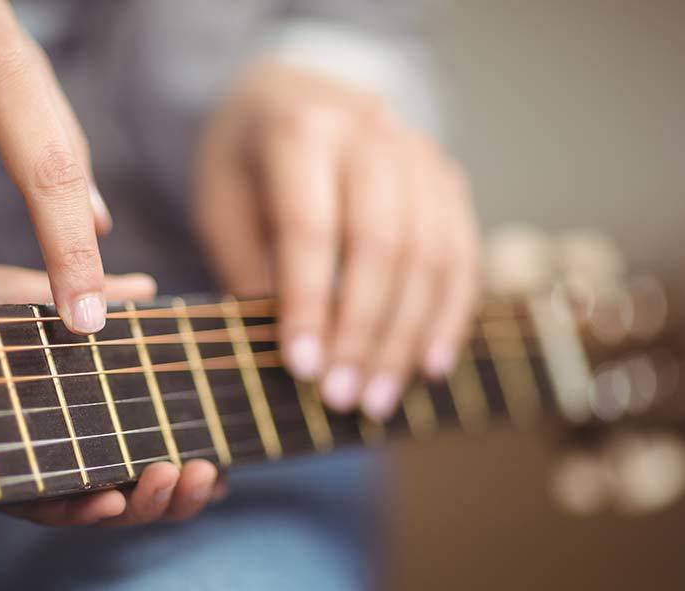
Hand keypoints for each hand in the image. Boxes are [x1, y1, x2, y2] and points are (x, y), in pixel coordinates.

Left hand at [0, 262, 225, 525]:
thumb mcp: (28, 298)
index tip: (218, 455)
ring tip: (169, 477)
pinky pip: (44, 508)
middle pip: (131, 483)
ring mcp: (25, 464)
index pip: (139, 441)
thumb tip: (149, 287)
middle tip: (203, 470)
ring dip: (142, 504)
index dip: (182, 456)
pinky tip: (108, 499)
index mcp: (71, 407)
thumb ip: (90, 299)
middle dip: (175, 489)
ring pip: (97, 505)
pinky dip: (81, 510)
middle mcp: (54, 442)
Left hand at [195, 62, 479, 420]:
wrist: (291, 96)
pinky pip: (461, 255)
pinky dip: (448, 316)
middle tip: (340, 397)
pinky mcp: (448, 180)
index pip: (311, 226)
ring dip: (405, 337)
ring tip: (376, 399)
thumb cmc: (246, 165)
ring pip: (429, 255)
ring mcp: (418, 153)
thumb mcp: (223, 207)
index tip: (300, 367)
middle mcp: (370, 132)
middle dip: (361, 331)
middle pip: (380, 243)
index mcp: (300, 130)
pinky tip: (428, 366)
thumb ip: (252, 270)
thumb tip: (293, 356)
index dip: (308, 302)